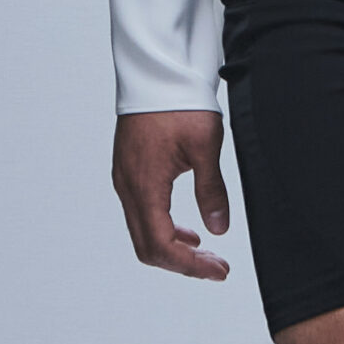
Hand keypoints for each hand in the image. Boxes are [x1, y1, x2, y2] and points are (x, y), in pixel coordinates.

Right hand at [112, 110, 231, 278]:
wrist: (155, 72)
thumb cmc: (180, 103)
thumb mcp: (206, 146)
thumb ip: (211, 190)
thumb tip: (218, 230)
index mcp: (145, 185)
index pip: (161, 245)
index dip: (189, 265)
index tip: (218, 270)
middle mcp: (128, 187)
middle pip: (147, 247)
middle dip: (182, 264)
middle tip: (216, 267)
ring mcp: (124, 179)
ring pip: (142, 232)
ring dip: (172, 249)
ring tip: (206, 254)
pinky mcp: (128, 171)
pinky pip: (140, 214)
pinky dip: (162, 230)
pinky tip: (187, 231)